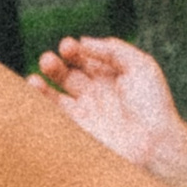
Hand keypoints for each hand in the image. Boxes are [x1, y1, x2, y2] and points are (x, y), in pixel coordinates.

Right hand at [32, 36, 186, 172]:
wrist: (154, 145)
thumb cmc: (152, 105)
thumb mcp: (140, 65)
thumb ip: (113, 48)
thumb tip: (82, 41)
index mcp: (111, 77)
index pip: (84, 58)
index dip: (73, 50)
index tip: (67, 47)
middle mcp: (96, 94)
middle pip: (66, 74)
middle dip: (54, 64)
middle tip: (48, 61)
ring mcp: (85, 114)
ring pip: (54, 96)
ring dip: (40, 84)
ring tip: (34, 78)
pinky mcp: (77, 132)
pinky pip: (52, 118)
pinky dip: (39, 106)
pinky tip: (33, 92)